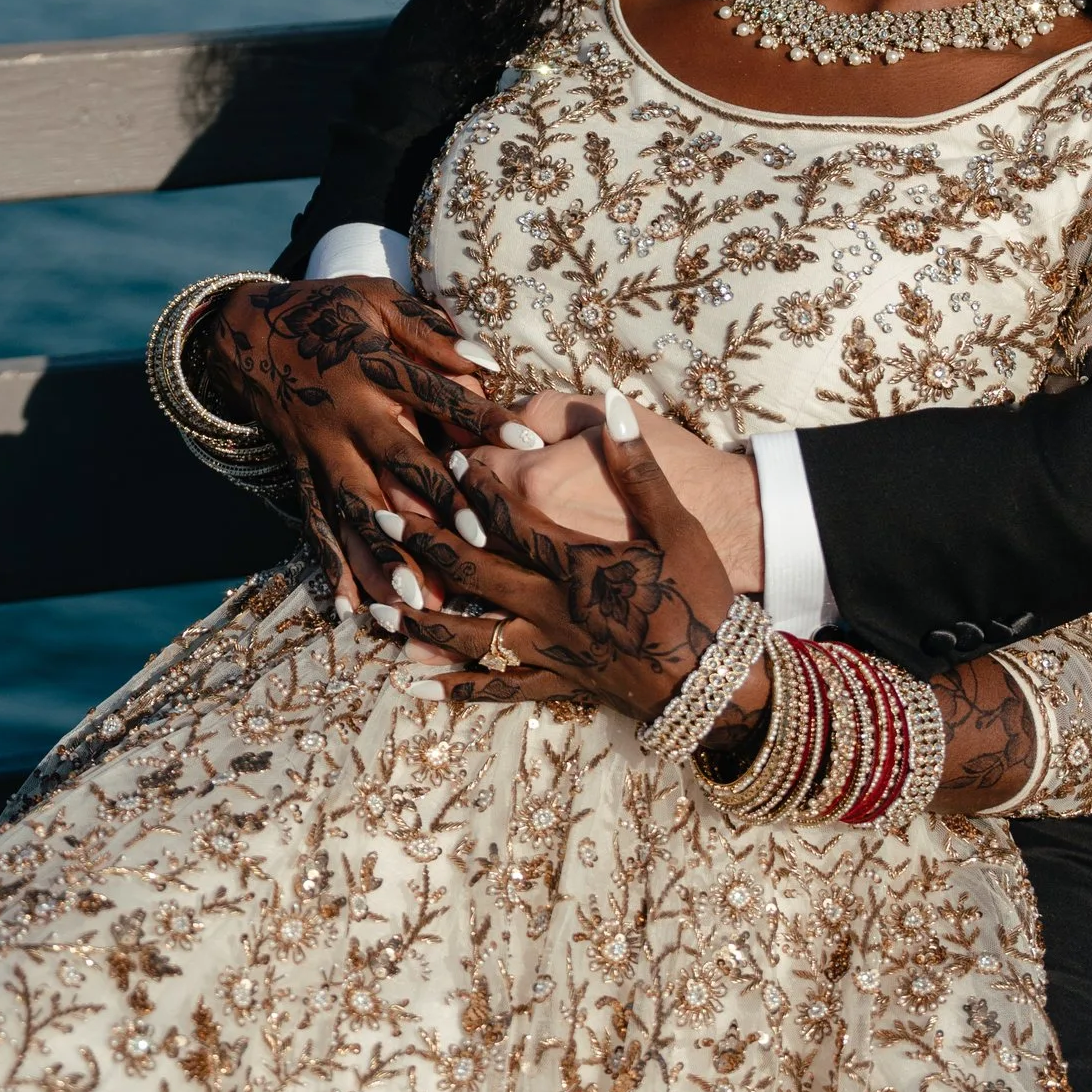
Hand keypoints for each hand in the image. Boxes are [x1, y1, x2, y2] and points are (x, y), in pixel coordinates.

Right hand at [195, 276, 496, 608]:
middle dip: (437, 504)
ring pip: (356, 508)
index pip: (437, 394)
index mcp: (371, 366)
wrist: (242, 331)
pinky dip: (331, 565)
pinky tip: (349, 608)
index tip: (528, 443)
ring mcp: (320, 449)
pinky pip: (316, 523)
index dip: (481, 417)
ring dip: (384, 555)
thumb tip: (486, 362)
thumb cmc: (326, 310)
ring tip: (415, 601)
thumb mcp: (376, 299)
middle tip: (477, 542)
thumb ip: (429, 331)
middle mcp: (347, 414)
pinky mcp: (300, 472)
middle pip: (397, 462)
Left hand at [402, 393, 747, 725]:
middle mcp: (548, 604)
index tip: (446, 459)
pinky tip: (415, 685)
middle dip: (424, 543)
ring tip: (376, 606)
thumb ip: (638, 467)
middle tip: (381, 517)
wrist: (714, 677)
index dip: (474, 487)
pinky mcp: (553, 680)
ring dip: (418, 618)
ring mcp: (546, 647)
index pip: (509, 517)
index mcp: (573, 561)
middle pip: (470, 570)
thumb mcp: (676, 524)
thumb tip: (614, 405)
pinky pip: (495, 686)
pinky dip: (454, 686)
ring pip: (467, 632)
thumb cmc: (699, 594)